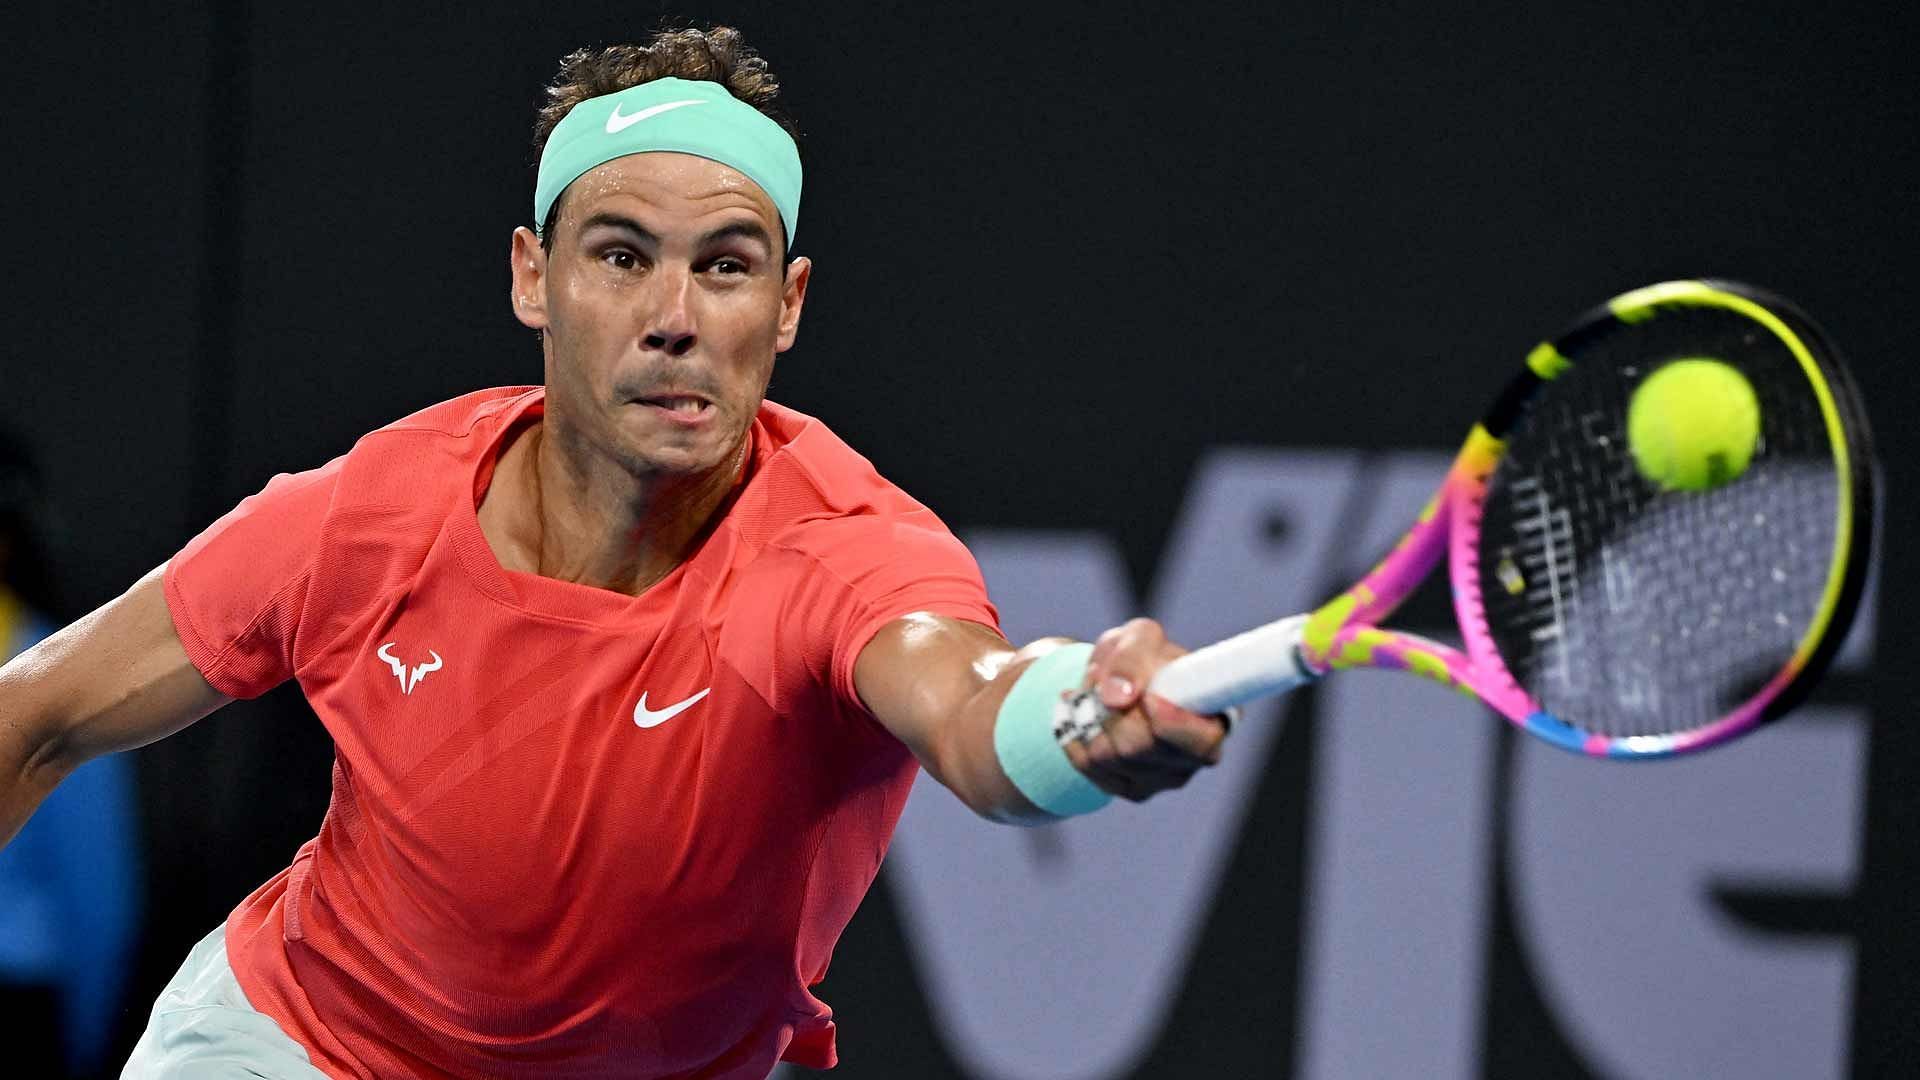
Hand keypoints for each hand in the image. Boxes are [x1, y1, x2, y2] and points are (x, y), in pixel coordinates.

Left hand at [1059, 618, 1229, 801]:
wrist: (1125, 680)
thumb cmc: (1146, 656)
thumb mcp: (1139, 637)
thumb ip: (1132, 656)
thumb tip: (1117, 698)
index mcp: (1214, 720)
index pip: (1201, 742)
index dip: (1171, 723)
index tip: (1149, 699)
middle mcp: (1193, 760)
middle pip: (1136, 747)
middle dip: (1110, 709)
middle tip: (1103, 678)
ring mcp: (1161, 780)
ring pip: (1105, 757)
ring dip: (1088, 717)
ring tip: (1093, 690)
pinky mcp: (1131, 788)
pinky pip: (1087, 766)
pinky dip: (1075, 735)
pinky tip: (1081, 713)